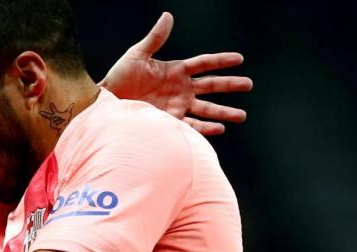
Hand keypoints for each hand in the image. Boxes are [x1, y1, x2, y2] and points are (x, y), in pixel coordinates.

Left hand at [100, 12, 252, 135]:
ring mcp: (176, 105)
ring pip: (206, 109)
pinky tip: (220, 128)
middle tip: (249, 84)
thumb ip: (155, 38)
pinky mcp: (170, 121)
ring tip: (242, 116)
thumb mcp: (137, 55)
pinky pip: (192, 125)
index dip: (221, 61)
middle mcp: (180, 89)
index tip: (239, 59)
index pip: (204, 63)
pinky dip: (206, 128)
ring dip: (223, 112)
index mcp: (175, 70)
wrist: (107, 103)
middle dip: (230, 85)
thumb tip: (168, 16)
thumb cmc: (119, 77)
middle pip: (211, 86)